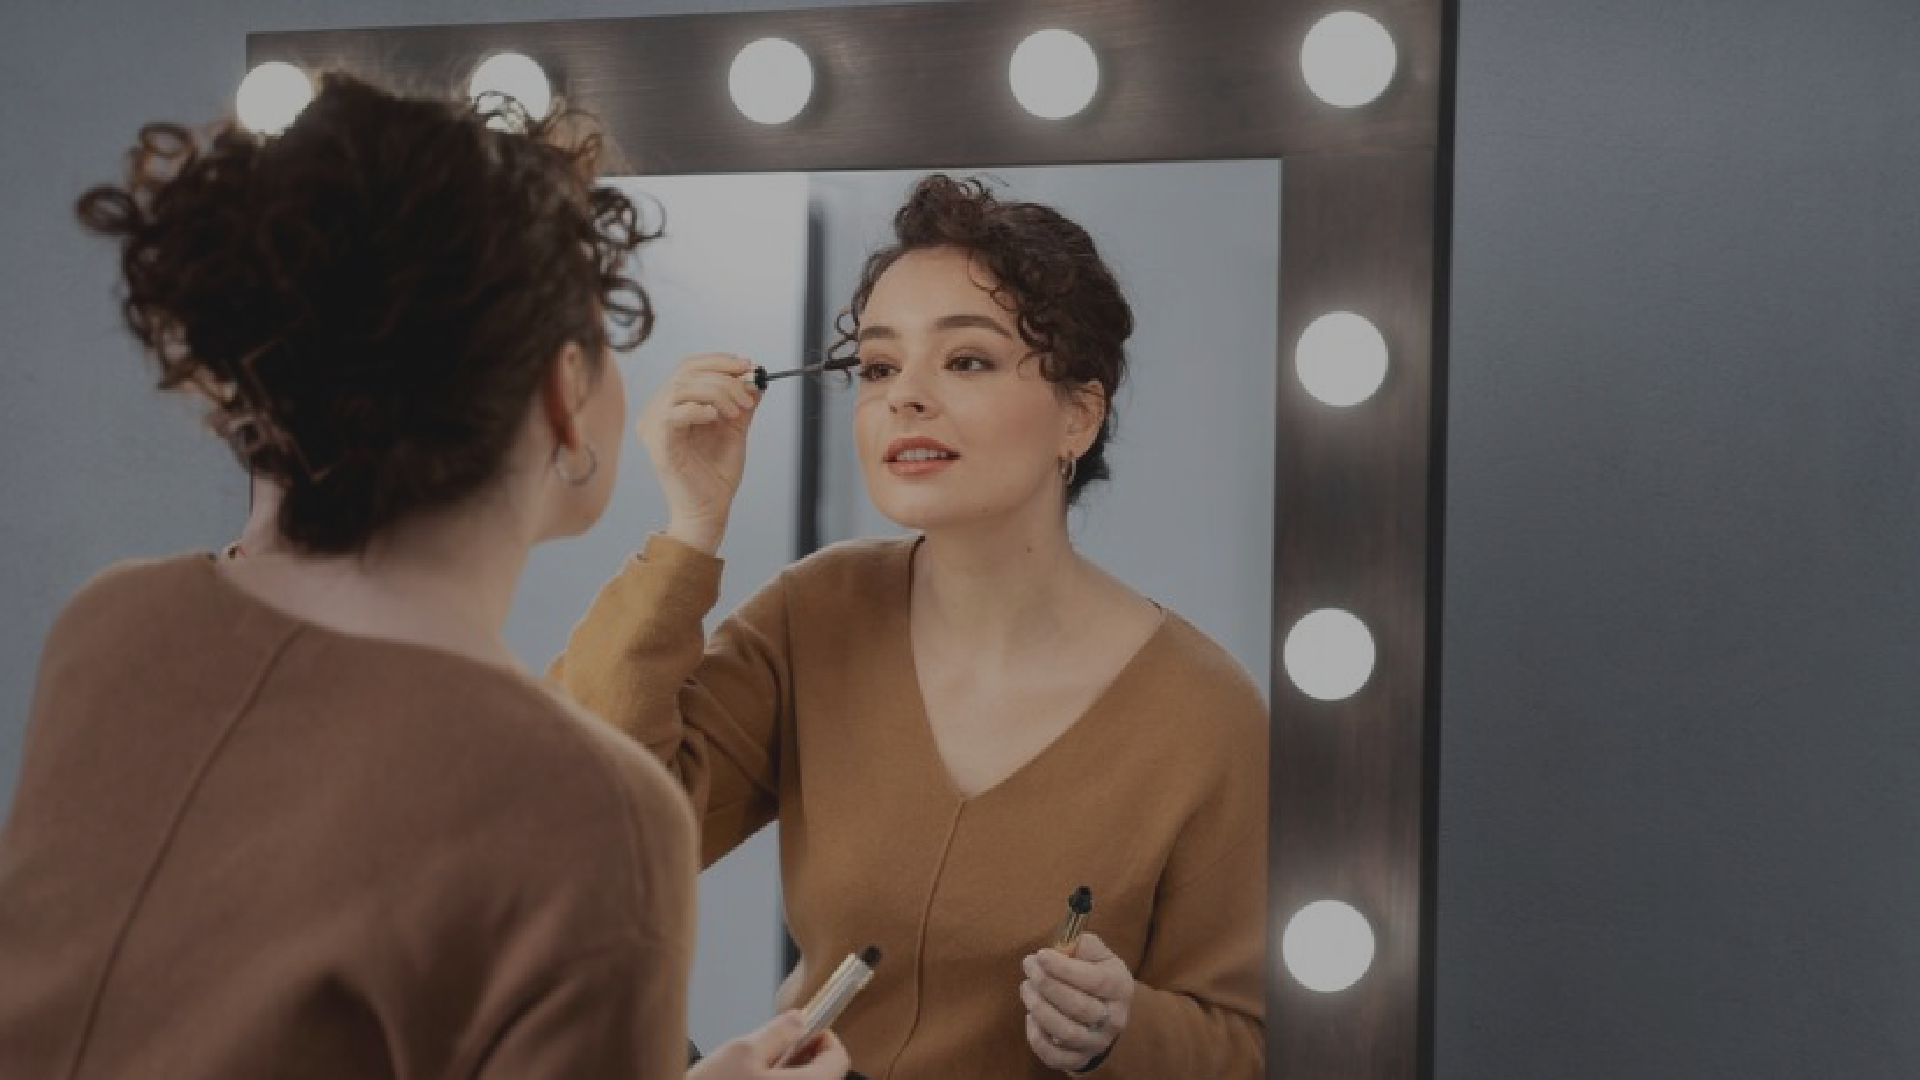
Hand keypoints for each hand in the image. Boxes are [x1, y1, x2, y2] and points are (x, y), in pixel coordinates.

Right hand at [637, 352, 761, 552]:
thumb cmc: (715, 475)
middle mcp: (656, 412)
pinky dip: (698, 409)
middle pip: (685, 373)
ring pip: (680, 389)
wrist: (710, 510)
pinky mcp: (658, 446)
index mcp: (671, 405)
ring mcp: (653, 428)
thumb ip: (742, 404)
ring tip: (736, 411)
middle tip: (748, 392)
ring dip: (717, 393)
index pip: (688, 367)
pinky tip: (715, 417)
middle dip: (723, 377)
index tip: (748, 365)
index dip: (719, 361)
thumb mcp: (735, 430)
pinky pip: (673, 415)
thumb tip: (756, 378)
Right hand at [687, 1010, 850, 1079]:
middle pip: (821, 1076)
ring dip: (784, 1074)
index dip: (823, 1037)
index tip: (804, 1029)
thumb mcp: (741, 1051)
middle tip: (771, 1048)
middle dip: (800, 1057)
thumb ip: (777, 1032)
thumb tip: (799, 1019)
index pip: (839, 1059)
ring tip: (751, 1070)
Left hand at [1020, 932, 1132, 1072]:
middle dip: (1047, 985)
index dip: (1064, 968)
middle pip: (1078, 1007)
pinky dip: (1037, 1038)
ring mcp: (1097, 1043)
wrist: (1107, 1015)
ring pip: (1065, 1032)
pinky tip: (1030, 1017)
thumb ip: (1085, 946)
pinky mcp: (1079, 1060)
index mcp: (1120, 988)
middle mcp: (1113, 1019)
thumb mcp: (1100, 957)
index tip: (1041, 955)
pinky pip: (1054, 1057)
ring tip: (1026, 987)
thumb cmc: (1097, 978)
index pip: (1094, 980)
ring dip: (1039, 1008)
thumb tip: (1065, 945)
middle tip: (1029, 966)